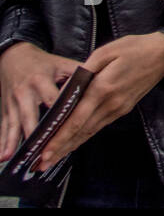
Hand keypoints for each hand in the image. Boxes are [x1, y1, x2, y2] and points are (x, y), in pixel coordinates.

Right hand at [0, 43, 80, 162]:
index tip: (66, 126)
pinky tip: (4, 157)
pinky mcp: (5, 109)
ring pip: (14, 124)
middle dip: (35, 133)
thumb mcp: (61, 64)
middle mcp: (25, 92)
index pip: (52, 99)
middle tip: (41, 151)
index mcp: (41, 80)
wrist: (14, 57)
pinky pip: (4, 127)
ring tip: (15, 158)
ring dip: (14, 142)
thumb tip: (101, 82)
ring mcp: (13, 103)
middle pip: (30, 116)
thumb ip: (79, 74)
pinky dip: (3, 142)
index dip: (59, 113)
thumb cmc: (44, 63)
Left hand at [35, 33, 163, 168]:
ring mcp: (119, 109)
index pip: (77, 119)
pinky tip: (74, 141)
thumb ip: (84, 70)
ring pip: (90, 132)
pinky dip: (84, 136)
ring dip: (71, 146)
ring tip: (54, 158)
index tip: (44, 151)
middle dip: (60, 148)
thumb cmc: (134, 48)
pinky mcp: (123, 109)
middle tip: (42, 164)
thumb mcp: (106, 52)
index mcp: (103, 88)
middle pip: (81, 131)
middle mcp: (111, 103)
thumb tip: (67, 88)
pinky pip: (99, 126)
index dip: (59, 137)